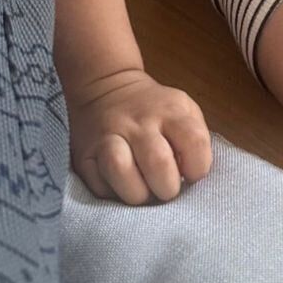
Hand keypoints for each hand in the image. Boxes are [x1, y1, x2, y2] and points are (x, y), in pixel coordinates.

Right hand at [67, 67, 212, 204]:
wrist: (105, 88)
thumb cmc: (154, 110)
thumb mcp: (182, 110)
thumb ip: (194, 139)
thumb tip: (192, 179)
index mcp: (171, 111)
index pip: (194, 142)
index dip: (198, 168)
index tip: (191, 174)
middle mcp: (138, 123)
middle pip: (158, 163)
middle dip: (167, 188)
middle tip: (165, 188)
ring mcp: (108, 138)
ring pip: (121, 171)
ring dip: (137, 193)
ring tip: (142, 191)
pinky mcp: (84, 157)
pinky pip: (99, 186)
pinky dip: (113, 194)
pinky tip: (121, 186)